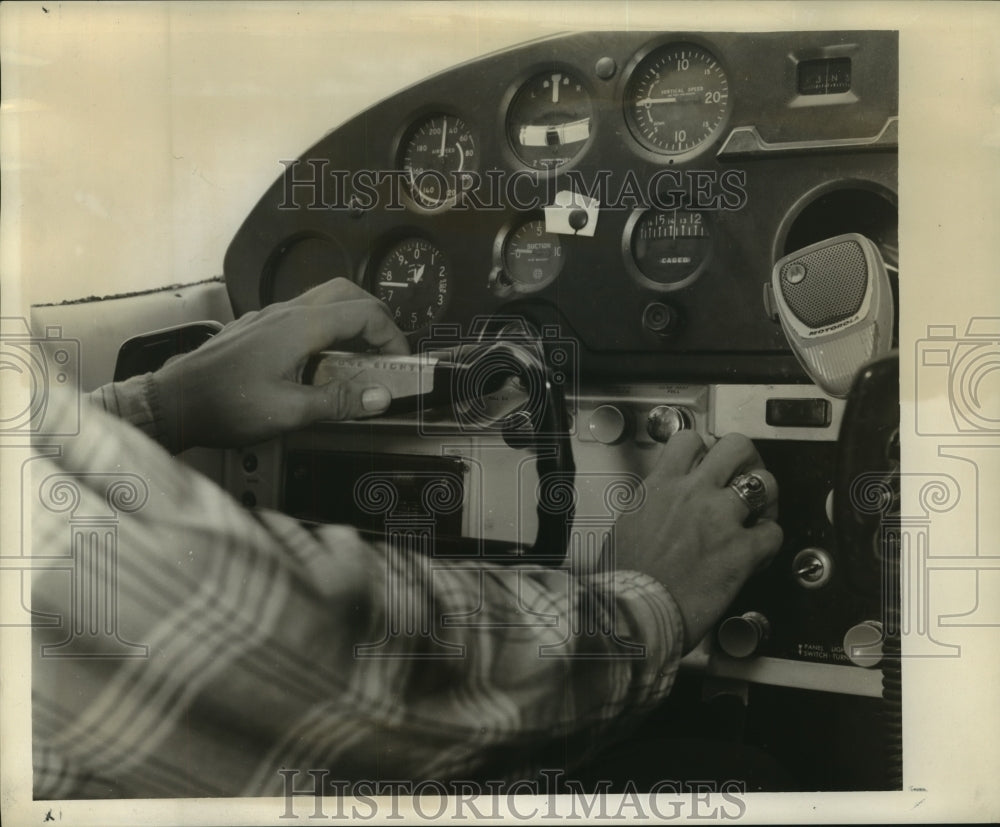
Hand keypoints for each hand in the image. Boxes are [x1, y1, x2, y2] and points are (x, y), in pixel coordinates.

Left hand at [154, 279, 408, 450]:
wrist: (172, 402)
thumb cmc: (221, 405)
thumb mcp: (290, 412)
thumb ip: (340, 402)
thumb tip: (378, 397)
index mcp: (299, 327)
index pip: (364, 313)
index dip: (391, 336)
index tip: (397, 362)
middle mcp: (285, 314)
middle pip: (347, 293)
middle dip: (376, 317)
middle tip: (386, 349)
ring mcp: (269, 318)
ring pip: (324, 300)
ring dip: (350, 321)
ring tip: (359, 357)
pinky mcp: (258, 329)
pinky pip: (302, 315)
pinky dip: (325, 329)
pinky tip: (321, 362)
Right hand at [610, 431, 782, 651]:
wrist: (631, 612)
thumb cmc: (623, 578)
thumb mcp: (626, 523)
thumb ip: (652, 505)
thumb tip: (661, 505)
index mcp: (660, 485)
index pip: (690, 440)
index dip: (705, 448)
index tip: (708, 462)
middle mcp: (692, 493)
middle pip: (736, 447)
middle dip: (746, 460)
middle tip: (744, 477)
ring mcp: (720, 519)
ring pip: (764, 483)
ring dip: (765, 498)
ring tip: (758, 514)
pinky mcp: (741, 551)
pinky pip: (774, 533)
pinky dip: (769, 541)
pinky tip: (757, 553)